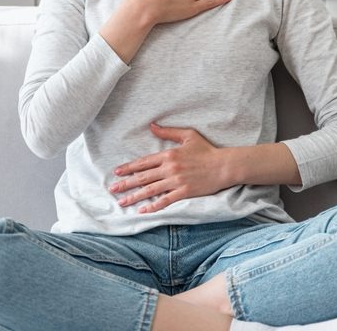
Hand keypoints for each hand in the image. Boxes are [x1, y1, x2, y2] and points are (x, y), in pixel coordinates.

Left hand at [109, 122, 232, 213]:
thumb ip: (168, 132)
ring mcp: (176, 181)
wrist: (224, 165)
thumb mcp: (188, 135)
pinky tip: (143, 211)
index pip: (144, 162)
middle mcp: (169, 168)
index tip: (117, 172)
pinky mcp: (184, 192)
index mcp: (169, 154)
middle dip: (126, 183)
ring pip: (150, 190)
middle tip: (113, 189)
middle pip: (143, 177)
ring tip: (122, 202)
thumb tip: (152, 125)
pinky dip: (153, 207)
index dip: (129, 167)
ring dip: (134, 196)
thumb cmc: (207, 150)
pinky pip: (165, 201)